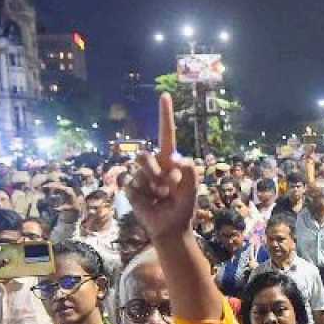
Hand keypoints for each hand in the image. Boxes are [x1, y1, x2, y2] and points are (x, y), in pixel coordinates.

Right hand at [126, 94, 200, 243]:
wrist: (170, 228)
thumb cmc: (182, 207)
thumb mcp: (192, 188)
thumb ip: (188, 170)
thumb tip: (172, 158)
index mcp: (170, 160)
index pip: (166, 134)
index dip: (165, 115)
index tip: (164, 95)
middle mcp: (153, 164)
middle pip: (146, 156)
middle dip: (156, 173)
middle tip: (168, 189)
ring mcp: (140, 176)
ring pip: (140, 171)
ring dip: (152, 186)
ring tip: (159, 197)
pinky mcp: (132, 188)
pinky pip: (133, 187)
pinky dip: (144, 197)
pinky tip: (150, 203)